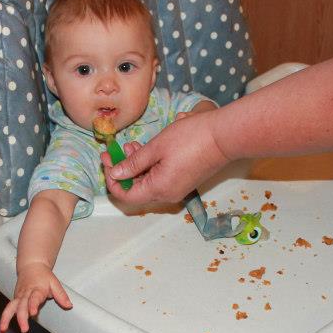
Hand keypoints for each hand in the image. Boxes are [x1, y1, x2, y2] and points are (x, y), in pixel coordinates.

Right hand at [0, 262, 72, 332]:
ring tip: (2, 330)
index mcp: (36, 289)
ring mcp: (18, 297)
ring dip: (5, 319)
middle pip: (21, 306)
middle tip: (24, 329)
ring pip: (10, 307)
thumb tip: (69, 306)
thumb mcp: (55, 283)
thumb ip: (61, 295)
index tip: (33, 312)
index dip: (33, 305)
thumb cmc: (44, 276)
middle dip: (21, 317)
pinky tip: (2, 330)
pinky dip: (4, 319)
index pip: (34, 298)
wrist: (31, 266)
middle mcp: (25, 294)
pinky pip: (8, 309)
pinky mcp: (15, 300)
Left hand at [102, 108, 230, 203]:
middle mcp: (167, 194)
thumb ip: (133, 163)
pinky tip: (146, 149)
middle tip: (112, 152)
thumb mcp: (156, 148)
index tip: (106, 162)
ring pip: (148, 182)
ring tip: (130, 145)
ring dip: (136, 166)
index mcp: (158, 189)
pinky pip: (160, 178)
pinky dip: (150, 166)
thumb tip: (116, 174)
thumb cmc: (191, 139)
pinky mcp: (184, 180)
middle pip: (136, 189)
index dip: (112, 180)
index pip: (126, 195)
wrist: (225, 137)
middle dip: (122, 170)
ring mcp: (177, 188)